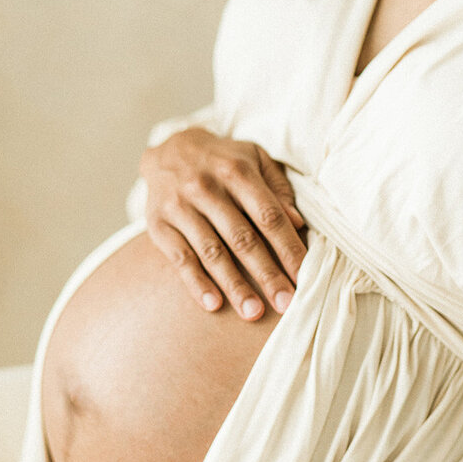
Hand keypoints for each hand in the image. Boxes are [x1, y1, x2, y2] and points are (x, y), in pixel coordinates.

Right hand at [140, 128, 307, 319]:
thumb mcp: (255, 159)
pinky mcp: (158, 223)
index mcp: (238, 171)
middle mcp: (208, 187)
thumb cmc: (224, 160)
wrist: (170, 149)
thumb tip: (298, 223)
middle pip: (243, 238)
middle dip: (267, 274)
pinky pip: (180, 258)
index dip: (288, 247)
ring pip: (212, 252)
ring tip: (254, 313)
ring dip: (234, 285)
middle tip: (286, 304)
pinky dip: (197, 283)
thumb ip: (277, 189)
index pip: (268, 215)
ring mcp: (180, 206)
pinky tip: (214, 305)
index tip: (304, 277)